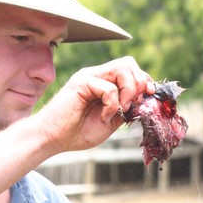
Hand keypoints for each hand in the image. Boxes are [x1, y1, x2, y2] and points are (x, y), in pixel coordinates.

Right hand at [36, 56, 154, 154]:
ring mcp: (89, 76)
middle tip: (132, 105)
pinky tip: (103, 117)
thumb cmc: (78, 132)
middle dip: (139, 84)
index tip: (148, 97)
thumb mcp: (111, 122)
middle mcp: (98, 75)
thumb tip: (145, 103)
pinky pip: (109, 88)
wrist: (54, 138)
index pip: (131, 70)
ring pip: (122, 69)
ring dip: (129, 92)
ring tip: (120, 110)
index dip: (144, 81)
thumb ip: (126, 111)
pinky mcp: (82, 82)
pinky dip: (112, 105)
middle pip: (129, 63)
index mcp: (105, 83)